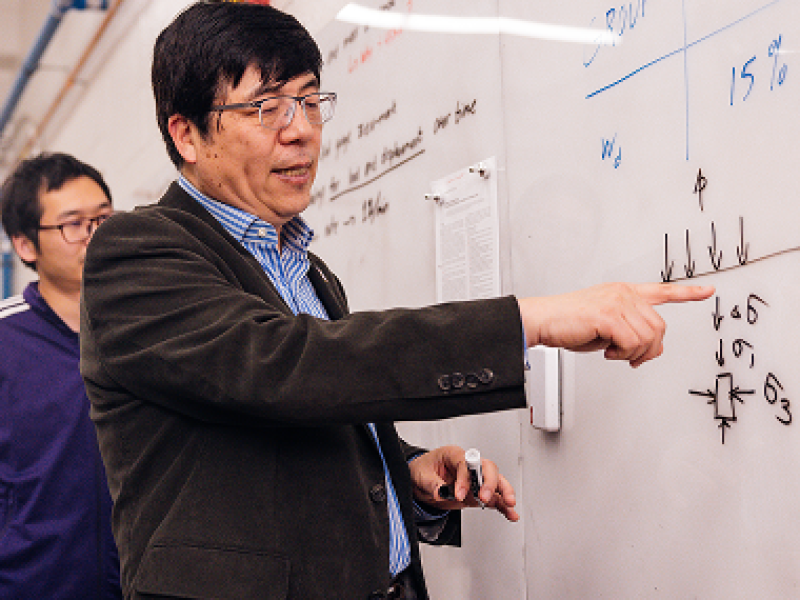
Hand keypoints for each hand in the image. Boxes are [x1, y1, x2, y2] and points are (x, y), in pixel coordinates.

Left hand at [409, 445, 518, 521]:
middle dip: (489, 483)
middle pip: (487, 468)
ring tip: (509, 504)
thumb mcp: (421, 476)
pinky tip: (510, 513)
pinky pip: (493, 498)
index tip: (459, 494)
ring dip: (504, 493)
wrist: (420, 481)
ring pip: (496, 482)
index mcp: (454, 455)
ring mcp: (475, 480)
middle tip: (484, 498)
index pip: (466, 463)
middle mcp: (468, 466)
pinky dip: (503, 505)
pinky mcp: (477, 493)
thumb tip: (441, 492)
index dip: (464, 479)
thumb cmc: (423, 470)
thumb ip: (432, 484)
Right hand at [518, 282, 713, 366]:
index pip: (662, 290)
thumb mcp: (605, 327)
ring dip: (632, 353)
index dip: (687, 293)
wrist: (543, 319)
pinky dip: (622, 354)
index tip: (707, 291)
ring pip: (648, 338)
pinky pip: (632, 343)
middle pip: (659, 326)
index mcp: (623, 292)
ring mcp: (617, 302)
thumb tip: (649, 348)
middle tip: (630, 357)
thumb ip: (628, 330)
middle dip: (648, 349)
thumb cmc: (567, 323)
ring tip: (613, 352)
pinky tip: (607, 352)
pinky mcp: (609, 316)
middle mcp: (623, 294)